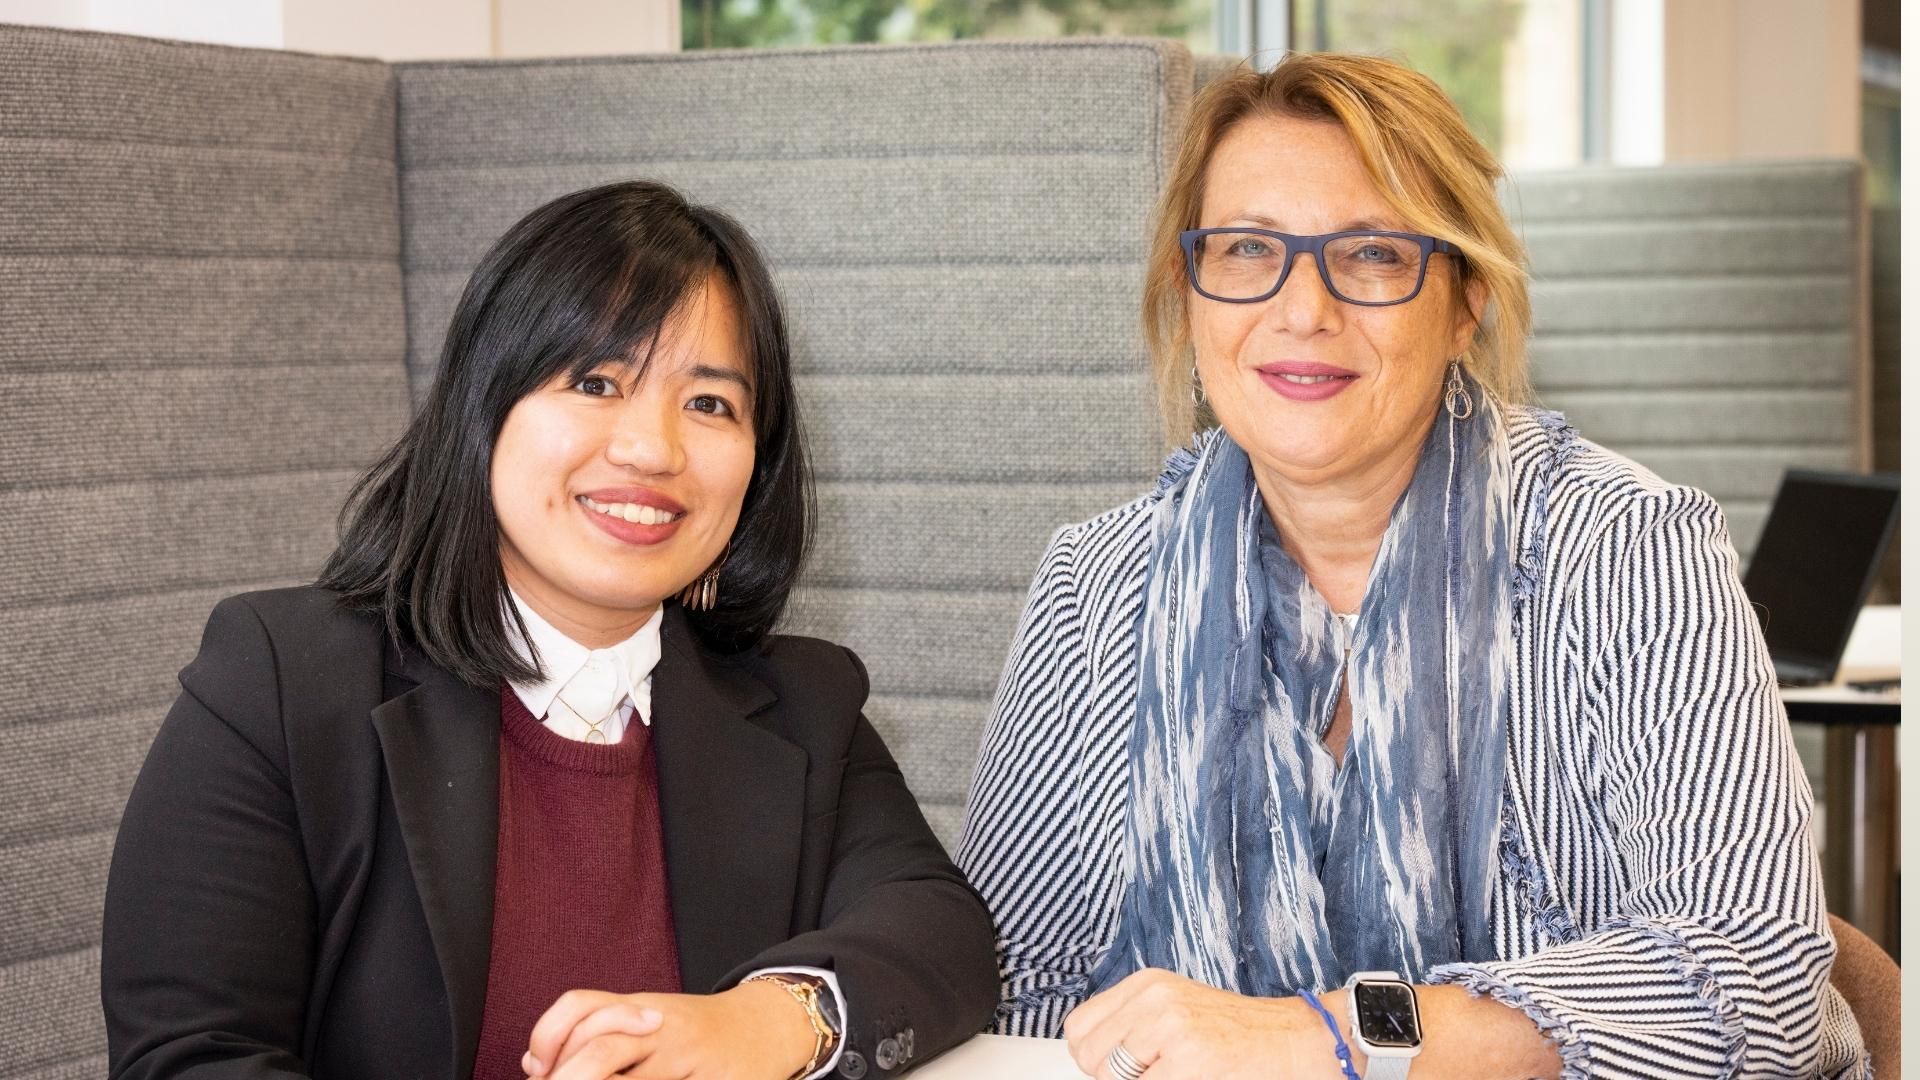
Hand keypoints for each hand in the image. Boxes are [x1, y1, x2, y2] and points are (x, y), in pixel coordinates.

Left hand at [523, 981, 816, 1079]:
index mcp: (640, 1008)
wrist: (768, 1026)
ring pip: (626, 1077)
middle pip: (601, 1047)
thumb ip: (597, 1035)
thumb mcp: (647, 1021)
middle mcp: (661, 1028)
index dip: (546, 1038)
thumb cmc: (699, 1033)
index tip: (536, 1069)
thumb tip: (535, 1067)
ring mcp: (687, 1058)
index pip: (582, 1007)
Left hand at [1063, 969, 1350, 1079]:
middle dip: (1112, 1078)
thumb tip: (1090, 1059)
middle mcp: (1153, 998)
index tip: (1116, 1068)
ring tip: (1173, 1074)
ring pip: (1111, 1077)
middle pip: (1089, 1057)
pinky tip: (1193, 1078)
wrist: (1293, 1040)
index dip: (1092, 1058)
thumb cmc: (1237, 1034)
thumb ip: (1132, 1027)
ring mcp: (1170, 1027)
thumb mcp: (1176, 1012)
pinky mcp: (1188, 1060)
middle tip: (1151, 1074)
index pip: (1078, 1027)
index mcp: (1146, 984)